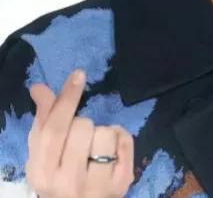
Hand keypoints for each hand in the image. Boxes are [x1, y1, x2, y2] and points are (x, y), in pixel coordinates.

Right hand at [26, 69, 134, 197]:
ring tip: (96, 150)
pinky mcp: (121, 183)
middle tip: (80, 141)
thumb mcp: (45, 154)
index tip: (79, 75)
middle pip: (82, 126)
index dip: (66, 99)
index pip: (55, 128)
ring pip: (106, 132)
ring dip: (103, 133)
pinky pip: (126, 140)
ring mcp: (96, 185)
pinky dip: (121, 138)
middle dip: (83, 124)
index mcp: (43, 171)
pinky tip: (113, 153)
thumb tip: (39, 87)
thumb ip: (44, 120)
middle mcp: (68, 182)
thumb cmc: (60, 176)